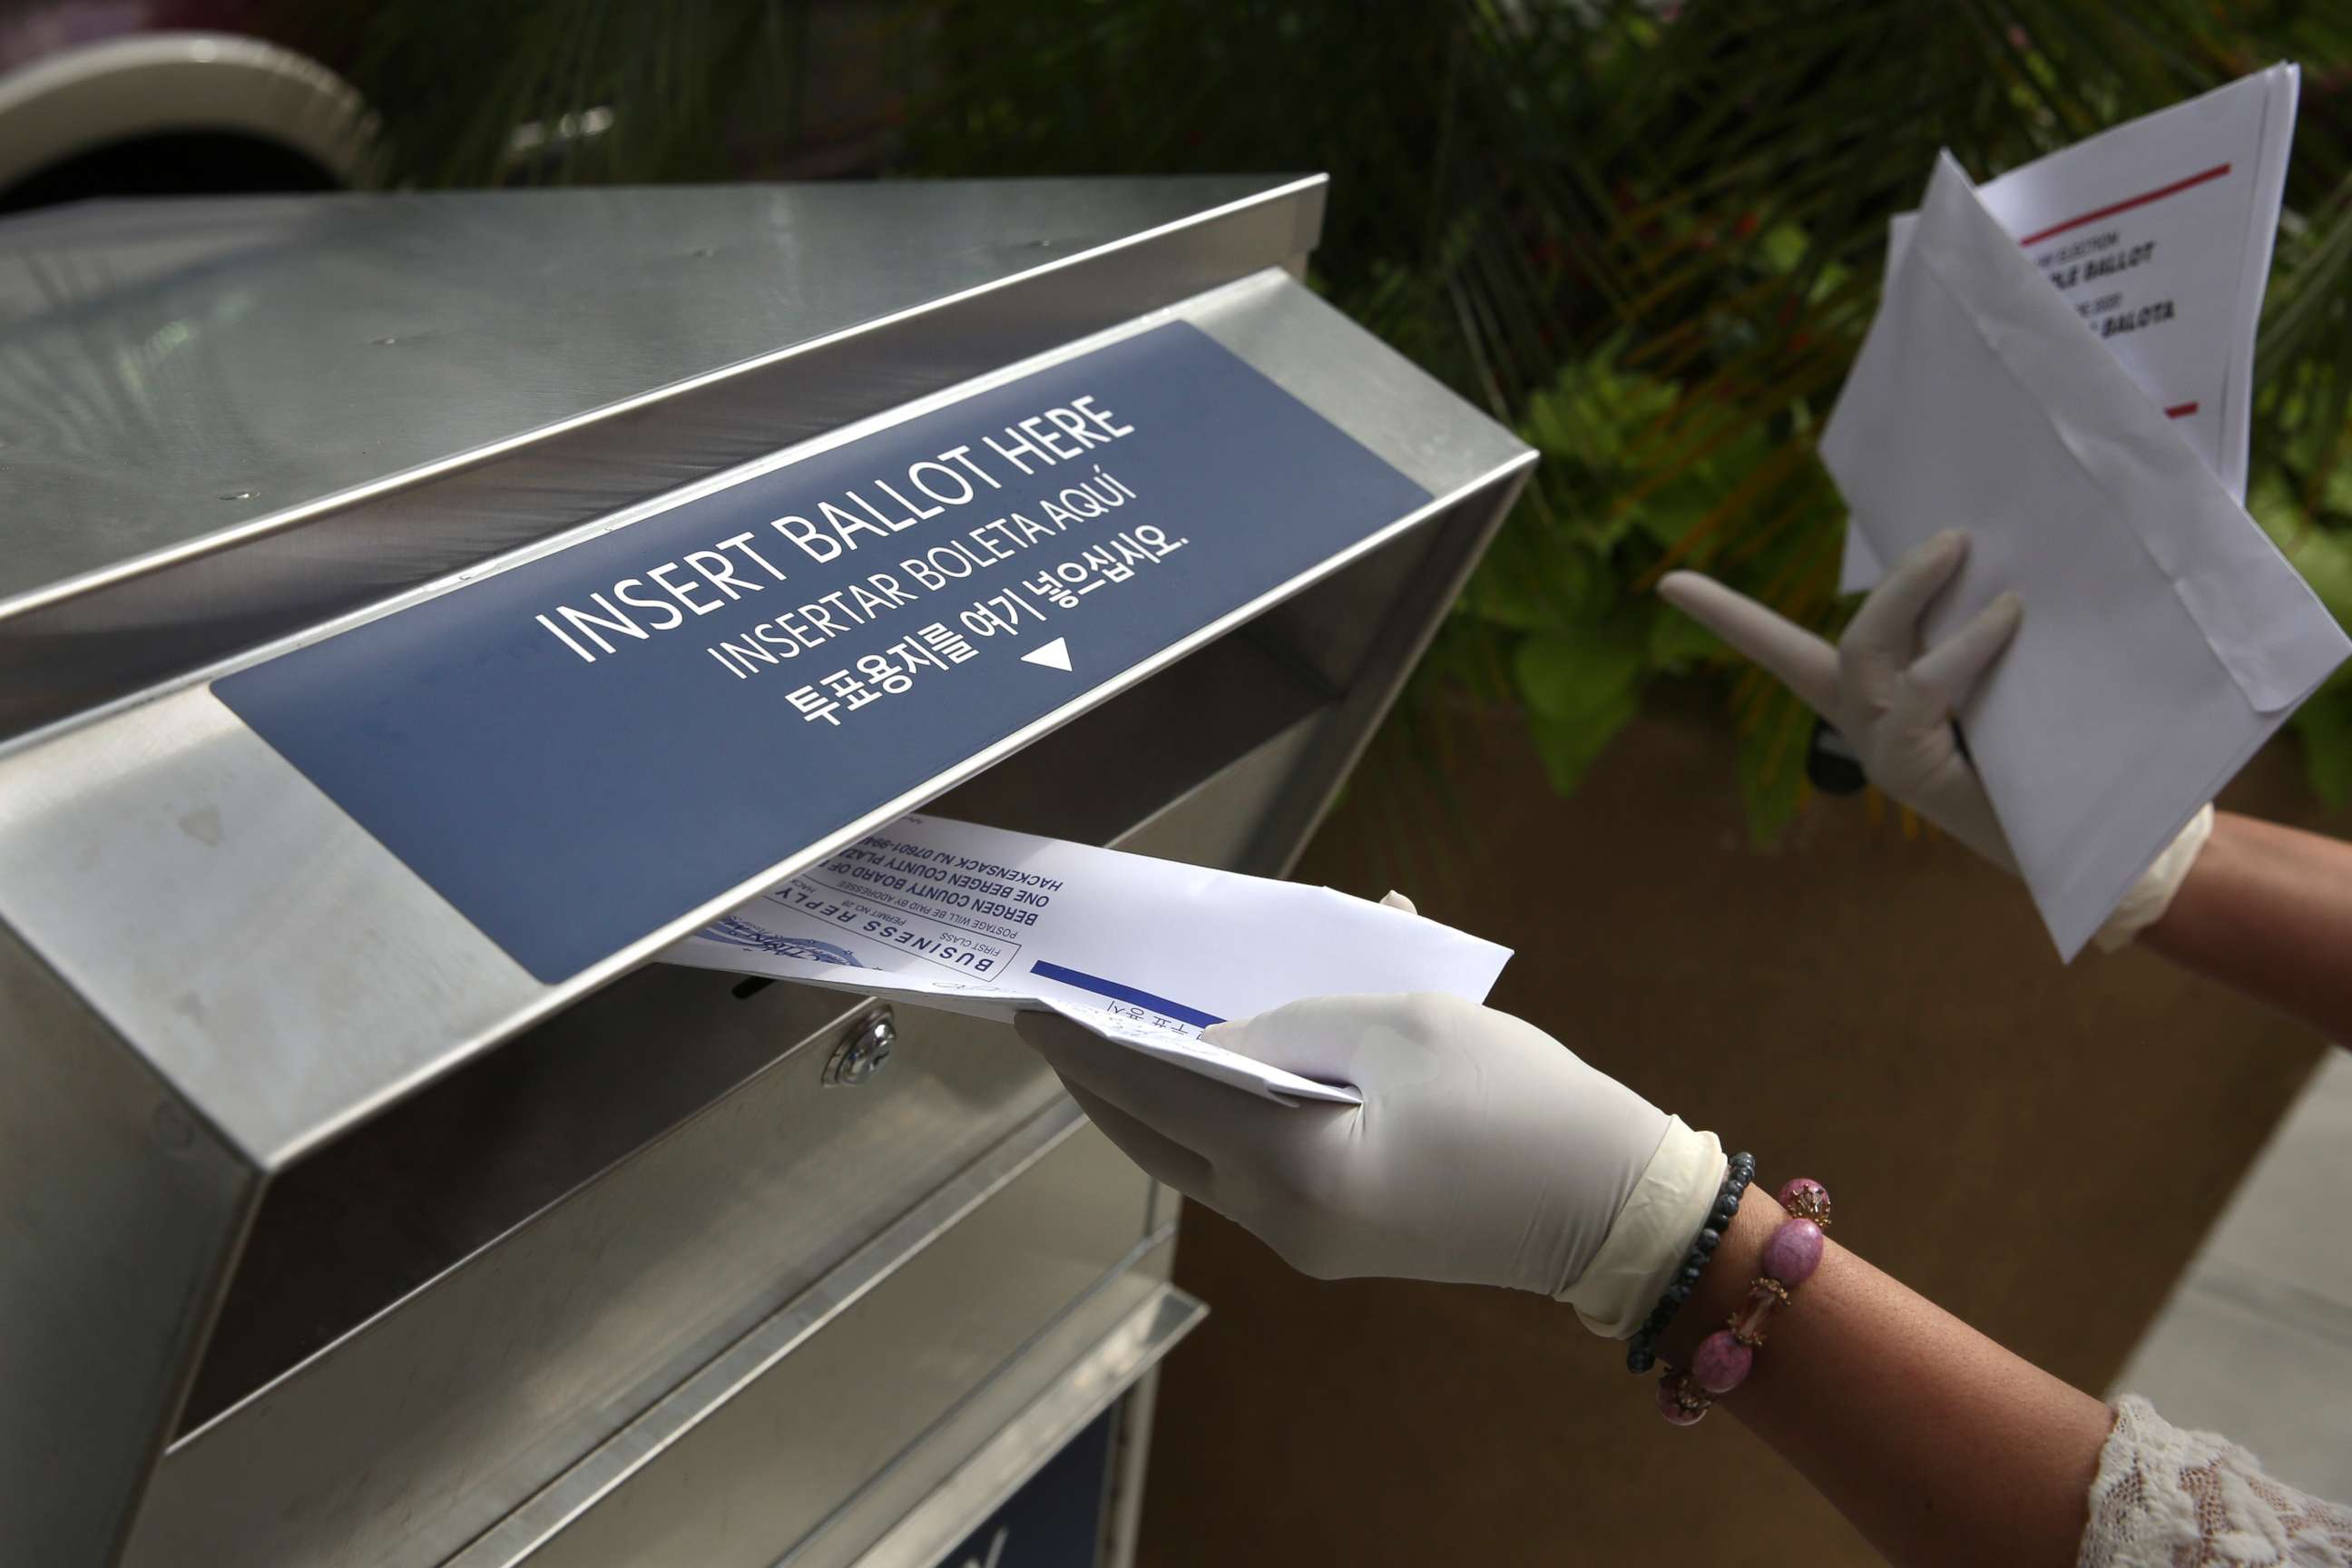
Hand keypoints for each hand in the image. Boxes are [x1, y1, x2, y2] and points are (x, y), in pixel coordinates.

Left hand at [1018, 993, 1724, 1332]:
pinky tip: (1222, 1069)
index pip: (1154, 1094)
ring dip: (1161, 1103)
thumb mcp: (1397, 1027)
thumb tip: (1213, 1045)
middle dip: (1103, 1084)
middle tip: (1058, 1029)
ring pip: (1200, 1162)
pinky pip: (1253, 1172)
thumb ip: (1290, 1027)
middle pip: (1159, 1144)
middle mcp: (1280, 1220)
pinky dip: (1225, 1119)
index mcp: (1290, 1165)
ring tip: (1125, 1040)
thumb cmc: (1514, 1098)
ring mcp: (1308, 1242)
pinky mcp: (1339, 1243)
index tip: (1031, 1011)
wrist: (1612, 1205)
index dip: (1087, 1046)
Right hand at [1658, 529, 2023, 867]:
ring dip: (1911, 595)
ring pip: (1869, 655)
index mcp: (1868, 708)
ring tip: (1965, 554)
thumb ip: (1979, 643)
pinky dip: (1964, 646)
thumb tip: (1995, 569)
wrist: (2086, 853)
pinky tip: (2009, 618)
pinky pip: (1922, 690)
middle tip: (1952, 538)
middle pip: (1847, 643)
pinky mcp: (1911, 772)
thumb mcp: (2000, 689)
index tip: (1668, 583)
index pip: (1783, 654)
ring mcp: (1884, 755)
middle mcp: (1865, 731)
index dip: (1726, 619)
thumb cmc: (2049, 764)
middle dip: (1893, 583)